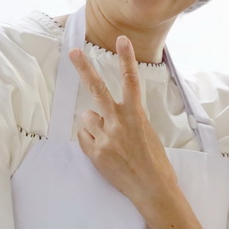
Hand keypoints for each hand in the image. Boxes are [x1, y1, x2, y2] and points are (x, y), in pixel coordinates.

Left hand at [68, 36, 176, 207]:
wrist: (152, 189)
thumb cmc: (154, 160)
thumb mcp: (146, 132)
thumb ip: (125, 117)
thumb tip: (99, 111)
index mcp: (136, 115)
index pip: (131, 81)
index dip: (126, 59)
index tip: (122, 40)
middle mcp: (119, 122)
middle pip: (98, 90)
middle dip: (84, 68)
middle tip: (73, 52)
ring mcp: (105, 137)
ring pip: (88, 117)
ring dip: (95, 123)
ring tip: (111, 138)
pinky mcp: (95, 152)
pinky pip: (84, 137)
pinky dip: (91, 140)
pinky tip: (105, 150)